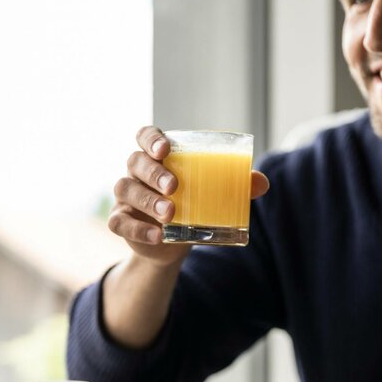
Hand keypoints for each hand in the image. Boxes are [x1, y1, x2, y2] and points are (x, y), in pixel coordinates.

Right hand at [109, 126, 269, 265]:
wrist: (173, 246)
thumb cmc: (193, 207)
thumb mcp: (213, 196)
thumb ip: (235, 186)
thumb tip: (262, 183)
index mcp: (157, 156)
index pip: (145, 135)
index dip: (151, 139)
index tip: (164, 149)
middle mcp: (137, 172)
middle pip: (135, 161)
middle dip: (153, 173)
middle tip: (174, 187)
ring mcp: (126, 197)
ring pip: (125, 189)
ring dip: (147, 201)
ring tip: (170, 214)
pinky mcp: (121, 221)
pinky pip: (119, 222)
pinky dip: (137, 229)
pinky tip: (157, 236)